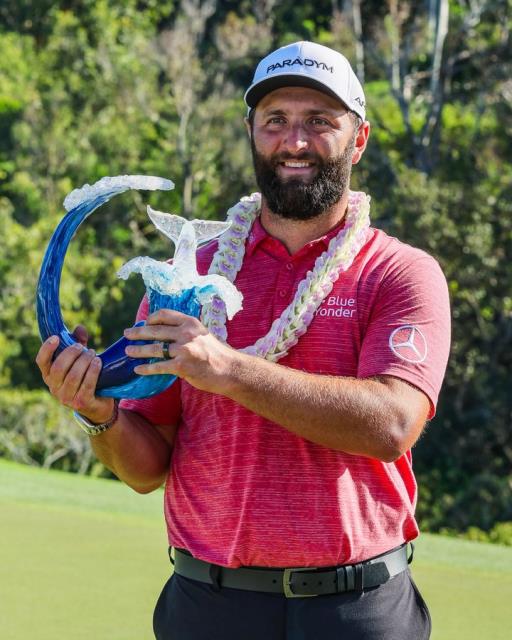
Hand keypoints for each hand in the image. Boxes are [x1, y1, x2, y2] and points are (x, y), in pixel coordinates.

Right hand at [35, 327, 113, 423]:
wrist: (97, 405)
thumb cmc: (85, 377)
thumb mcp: (79, 360)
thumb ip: (78, 343)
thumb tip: (79, 328)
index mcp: (49, 376)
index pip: (41, 362)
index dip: (47, 349)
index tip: (56, 337)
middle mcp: (54, 388)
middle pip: (59, 367)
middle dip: (71, 354)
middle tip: (82, 347)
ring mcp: (67, 398)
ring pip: (73, 376)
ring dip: (84, 361)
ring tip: (92, 353)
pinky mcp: (81, 403)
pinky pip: (87, 384)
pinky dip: (93, 371)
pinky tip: (98, 362)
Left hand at [123, 309, 238, 394]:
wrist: (230, 370)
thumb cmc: (217, 355)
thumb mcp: (203, 335)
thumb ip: (186, 332)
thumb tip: (166, 334)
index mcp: (191, 323)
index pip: (165, 314)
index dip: (151, 318)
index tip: (144, 323)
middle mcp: (186, 333)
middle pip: (155, 330)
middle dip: (138, 332)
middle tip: (127, 334)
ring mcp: (184, 349)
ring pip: (154, 349)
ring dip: (138, 350)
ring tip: (128, 351)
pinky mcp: (181, 366)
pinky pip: (158, 366)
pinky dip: (146, 368)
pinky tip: (138, 369)